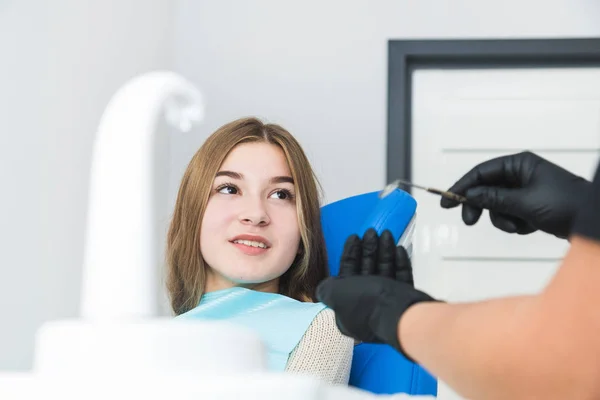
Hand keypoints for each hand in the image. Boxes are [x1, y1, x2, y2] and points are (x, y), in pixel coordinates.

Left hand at [316, 229, 435, 359]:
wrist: (401, 316)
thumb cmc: (366, 302)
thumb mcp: (336, 294)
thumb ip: (327, 289)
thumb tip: (324, 288)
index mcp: (348, 309)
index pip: (346, 277)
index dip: (349, 256)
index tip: (354, 237)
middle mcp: (368, 308)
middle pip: (366, 273)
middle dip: (368, 251)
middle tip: (372, 232)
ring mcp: (388, 306)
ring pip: (385, 273)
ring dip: (384, 252)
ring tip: (386, 234)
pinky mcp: (406, 302)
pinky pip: (401, 279)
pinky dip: (399, 264)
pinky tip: (399, 249)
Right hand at [441, 151, 590, 238]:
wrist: (591, 223)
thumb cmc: (564, 205)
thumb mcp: (523, 202)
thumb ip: (493, 198)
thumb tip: (469, 195)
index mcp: (519, 164)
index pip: (481, 172)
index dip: (462, 186)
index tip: (446, 201)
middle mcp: (520, 174)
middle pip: (485, 189)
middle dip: (480, 206)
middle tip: (469, 221)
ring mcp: (525, 191)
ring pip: (496, 205)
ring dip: (503, 219)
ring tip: (518, 226)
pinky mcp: (529, 206)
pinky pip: (509, 215)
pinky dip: (515, 223)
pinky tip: (529, 226)